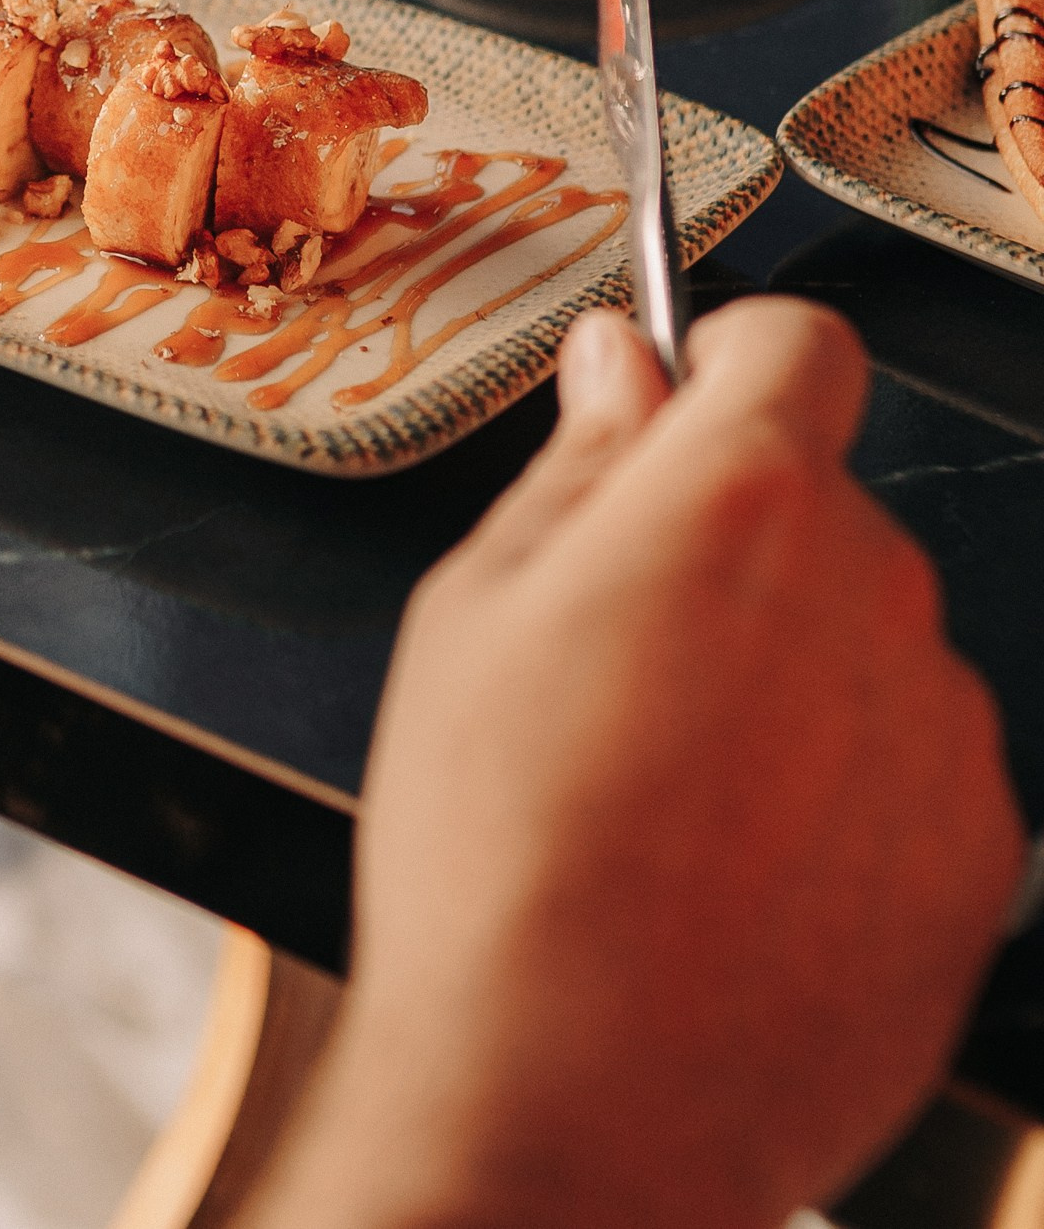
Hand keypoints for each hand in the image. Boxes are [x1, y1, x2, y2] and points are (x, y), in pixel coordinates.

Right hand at [247, 299, 1023, 1228]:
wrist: (575, 1108)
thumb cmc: (496, 861)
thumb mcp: (471, 611)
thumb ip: (578, 465)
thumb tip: (620, 368)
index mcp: (741, 501)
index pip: (797, 344)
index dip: (728, 359)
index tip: (681, 405)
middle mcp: (873, 591)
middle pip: (821, 504)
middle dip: (735, 542)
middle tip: (617, 652)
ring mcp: (942, 730)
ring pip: (863, 638)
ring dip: (790, 669)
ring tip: (666, 791)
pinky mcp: (979, 854)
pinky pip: (908, 764)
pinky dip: (840, 789)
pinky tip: (732, 866)